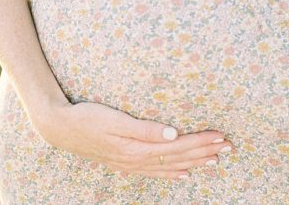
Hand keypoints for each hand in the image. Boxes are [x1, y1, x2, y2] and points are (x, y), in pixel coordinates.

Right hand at [34, 100, 234, 180]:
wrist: (59, 128)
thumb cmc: (86, 118)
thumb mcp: (115, 120)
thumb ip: (144, 129)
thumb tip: (174, 134)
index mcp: (138, 147)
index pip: (178, 145)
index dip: (201, 141)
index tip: (221, 136)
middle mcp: (137, 159)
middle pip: (178, 156)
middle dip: (205, 151)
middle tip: (229, 146)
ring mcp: (131, 163)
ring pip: (170, 165)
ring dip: (194, 162)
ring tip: (215, 159)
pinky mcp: (125, 162)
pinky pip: (155, 171)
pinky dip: (173, 171)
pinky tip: (184, 172)